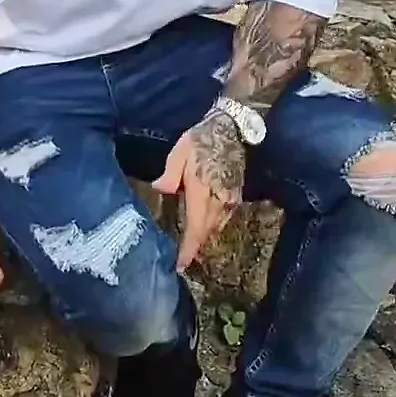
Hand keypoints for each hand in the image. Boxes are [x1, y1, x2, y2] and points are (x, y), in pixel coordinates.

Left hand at [153, 111, 245, 270]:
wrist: (231, 130)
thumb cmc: (201, 141)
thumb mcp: (179, 153)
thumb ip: (170, 174)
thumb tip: (160, 190)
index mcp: (202, 194)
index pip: (195, 229)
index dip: (188, 250)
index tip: (179, 266)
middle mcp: (219, 202)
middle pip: (206, 233)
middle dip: (194, 248)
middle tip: (181, 261)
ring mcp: (230, 200)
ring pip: (215, 227)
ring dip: (203, 238)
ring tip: (190, 248)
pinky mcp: (235, 196)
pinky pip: (223, 218)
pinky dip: (212, 227)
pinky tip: (202, 226)